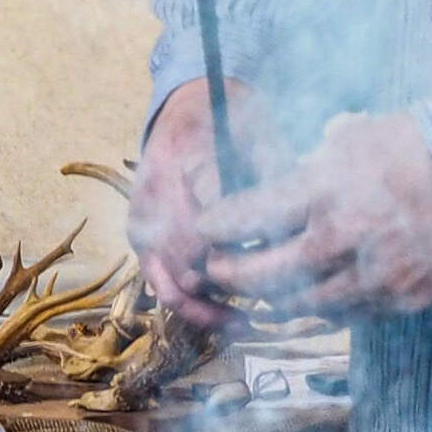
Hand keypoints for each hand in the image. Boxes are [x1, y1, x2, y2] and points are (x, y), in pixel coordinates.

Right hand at [130, 79, 274, 329]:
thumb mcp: (259, 133)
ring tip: (244, 322)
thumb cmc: (231, 121)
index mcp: (182, 158)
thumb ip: (273, 174)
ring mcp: (141, 219)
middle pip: (184, 258)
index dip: (236, 253)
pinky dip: (192, 307)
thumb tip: (291, 226)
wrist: (187, 109)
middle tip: (268, 293)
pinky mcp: (140, 239)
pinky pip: (159, 284)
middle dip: (225, 282)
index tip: (273, 264)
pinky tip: (226, 318)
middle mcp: (153, 193)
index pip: (205, 225)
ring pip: (168, 280)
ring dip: (207, 307)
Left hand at [198, 110, 431, 322]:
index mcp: (326, 189)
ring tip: (260, 291)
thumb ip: (318, 165)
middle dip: (231, 273)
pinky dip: (326, 309)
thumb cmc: (427, 142)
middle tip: (217, 268)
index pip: (249, 217)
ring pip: (304, 304)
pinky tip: (315, 300)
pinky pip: (351, 316)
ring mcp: (374, 277)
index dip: (217, 228)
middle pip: (264, 273)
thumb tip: (291, 182)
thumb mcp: (359, 136)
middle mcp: (342, 239)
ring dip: (275, 298)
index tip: (204, 229)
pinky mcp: (404, 300)